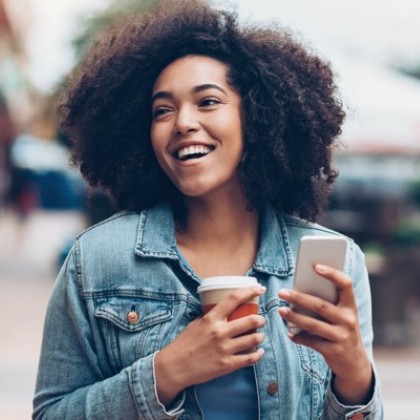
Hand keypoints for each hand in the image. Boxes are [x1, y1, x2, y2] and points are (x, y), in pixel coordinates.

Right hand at [154, 286, 265, 405]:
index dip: (249, 291)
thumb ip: (211, 316)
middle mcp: (220, 332)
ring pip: (253, 339)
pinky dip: (258, 354)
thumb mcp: (196, 323)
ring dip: (260, 336)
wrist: (175, 366)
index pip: (234, 299)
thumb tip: (223, 310)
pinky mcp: (227, 365)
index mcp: (211, 319)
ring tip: (260, 336)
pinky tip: (259, 351)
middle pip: (250, 320)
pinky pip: (250, 358)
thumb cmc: (185, 343)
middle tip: (261, 320)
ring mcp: (225, 349)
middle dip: (260, 319)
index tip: (259, 289)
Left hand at [278, 264, 372, 404]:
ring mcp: (342, 337)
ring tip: (281, 310)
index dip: (332, 274)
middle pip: (320, 305)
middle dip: (298, 298)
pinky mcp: (334, 351)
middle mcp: (349, 320)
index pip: (345, 284)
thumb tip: (298, 288)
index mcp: (351, 306)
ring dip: (294, 317)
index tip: (315, 266)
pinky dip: (298, 337)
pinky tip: (290, 333)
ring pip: (313, 324)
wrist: (354, 362)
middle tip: (281, 292)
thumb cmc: (340, 329)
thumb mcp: (340, 315)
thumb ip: (326, 302)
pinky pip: (312, 342)